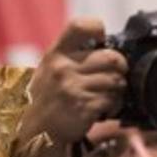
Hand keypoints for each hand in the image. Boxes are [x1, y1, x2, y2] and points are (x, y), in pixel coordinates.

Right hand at [22, 18, 127, 146]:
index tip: (102, 39)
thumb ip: (72, 55)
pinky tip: (105, 108)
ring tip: (110, 94)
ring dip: (119, 89)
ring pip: (116, 80)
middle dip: (121, 67)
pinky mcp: (84, 106)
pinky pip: (113, 100)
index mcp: (56, 53)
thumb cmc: (48, 97)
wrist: (36, 130)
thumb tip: (107, 47)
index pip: (80, 26)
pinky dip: (115, 105)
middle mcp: (64, 68)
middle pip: (111, 57)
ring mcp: (74, 87)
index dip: (97, 28)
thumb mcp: (50, 68)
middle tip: (117, 74)